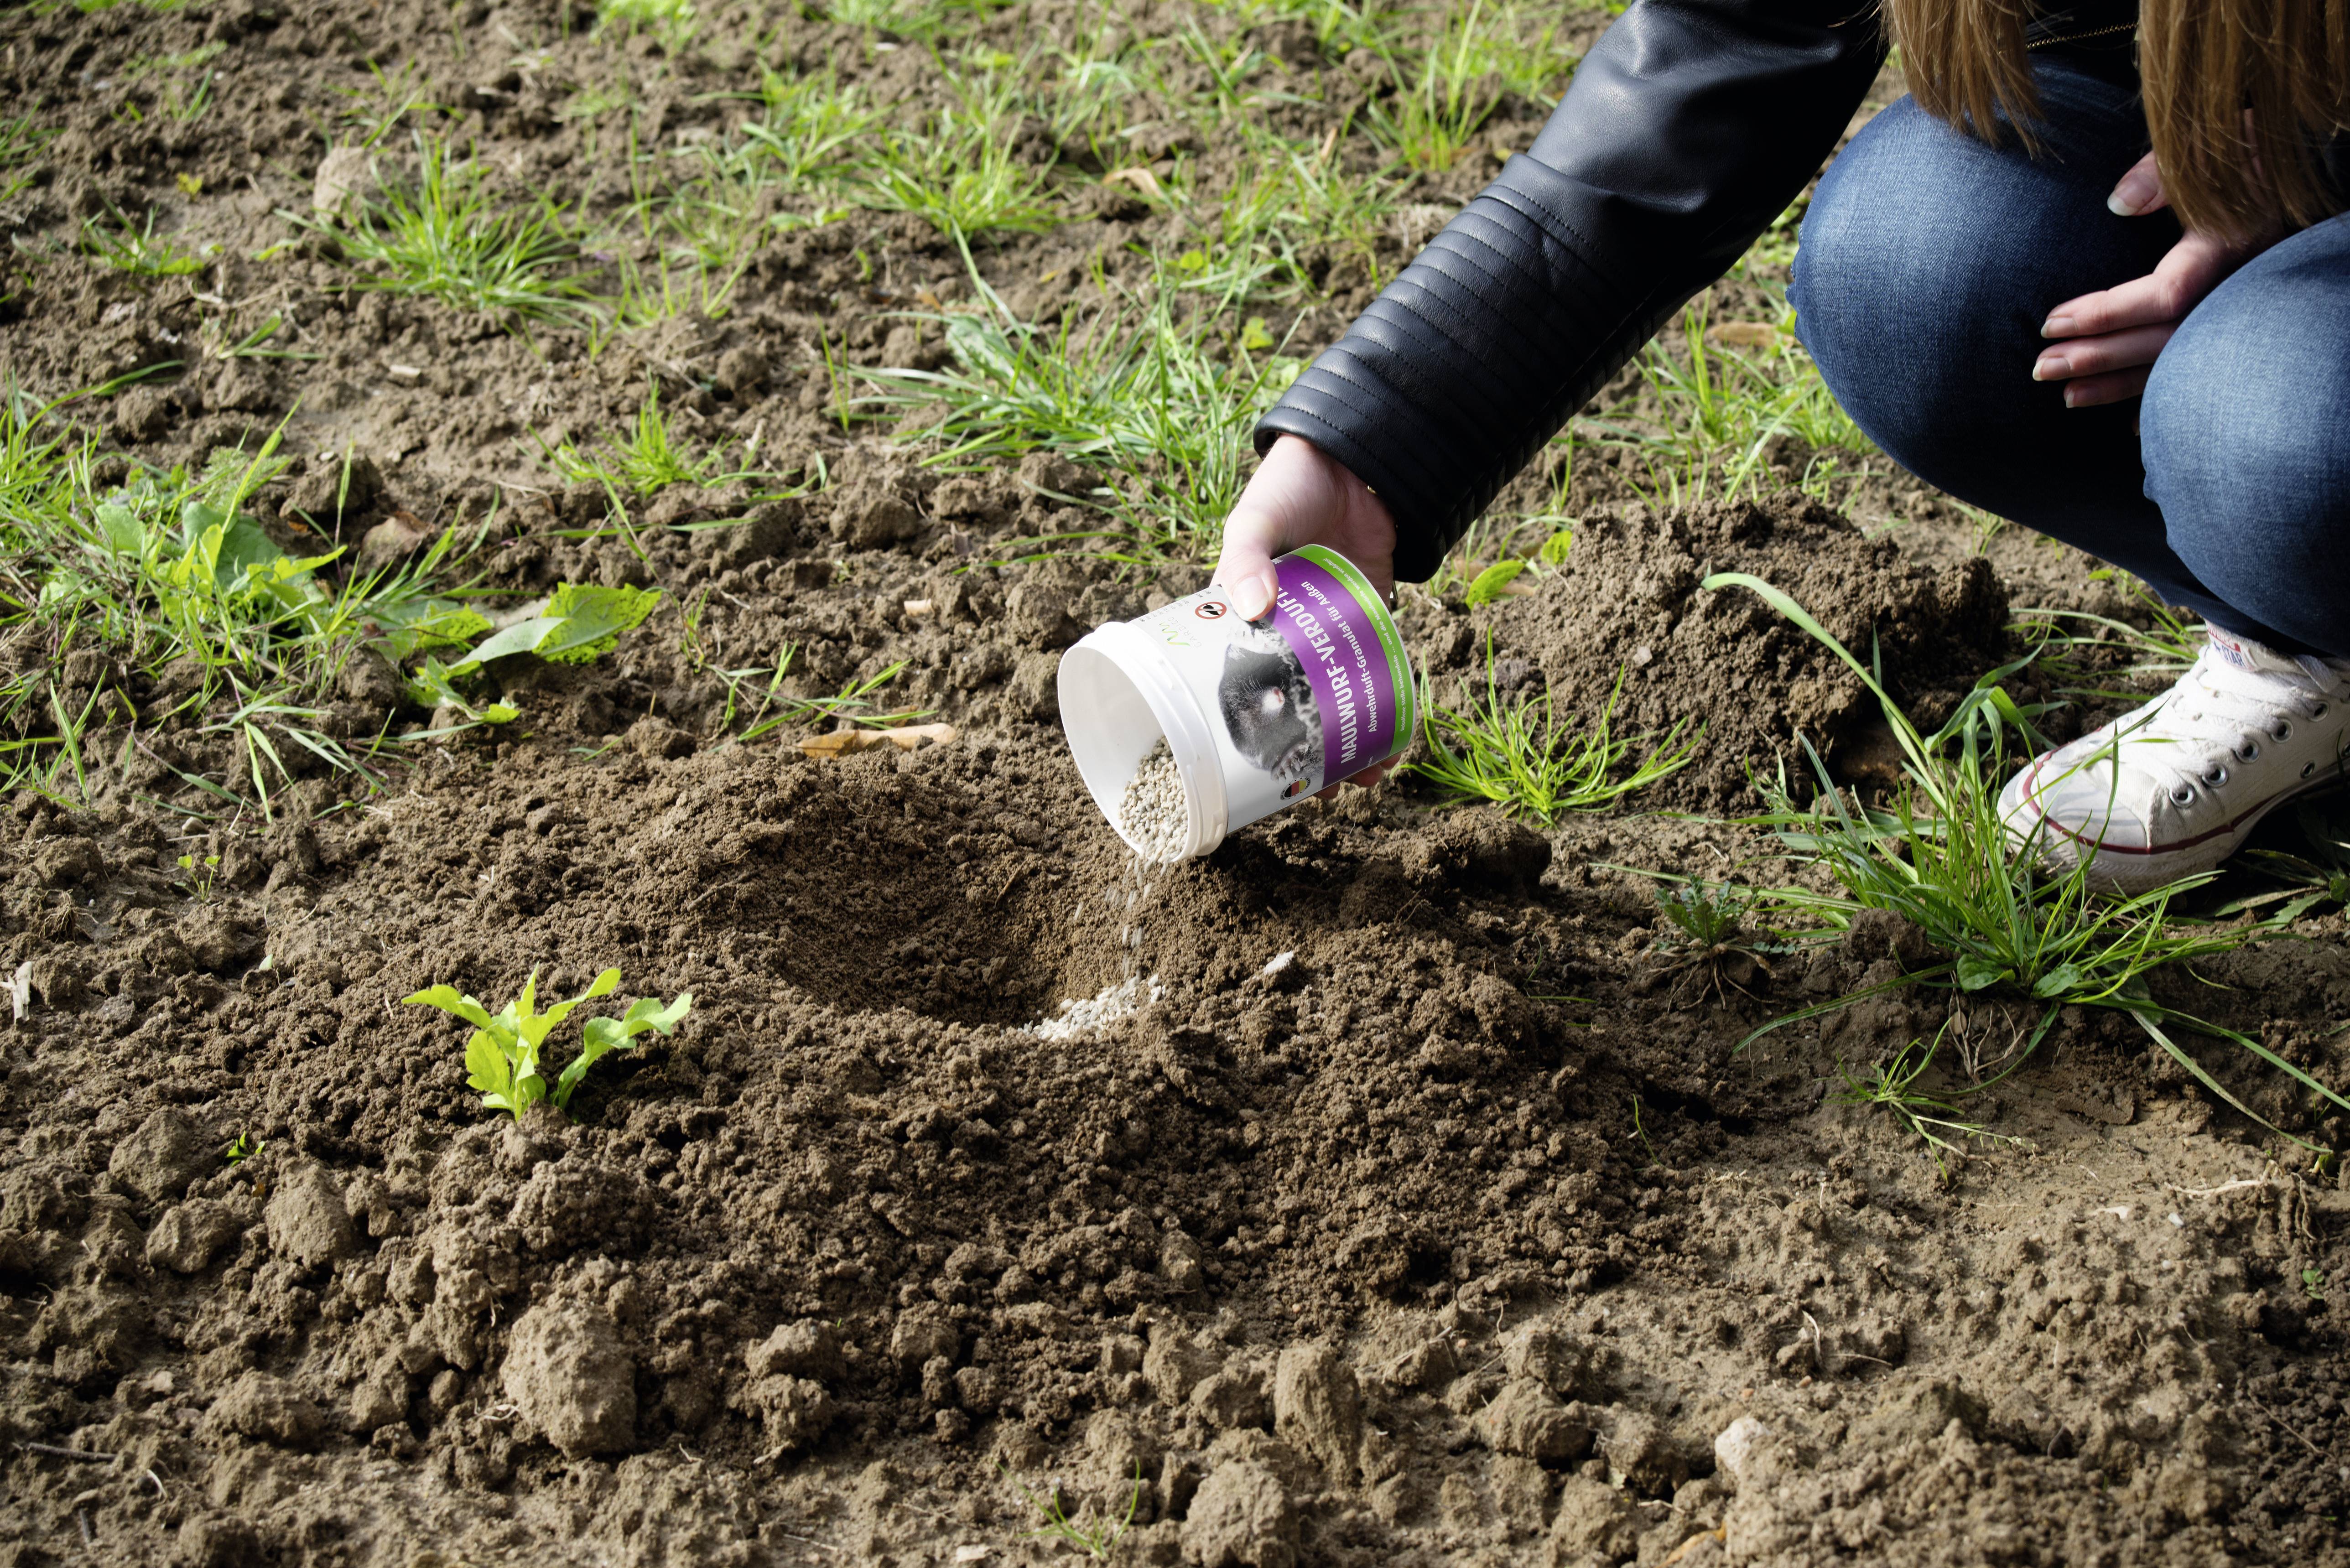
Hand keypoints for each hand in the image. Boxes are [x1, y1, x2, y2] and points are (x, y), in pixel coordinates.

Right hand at [1214, 434, 1399, 792]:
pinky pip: (1378, 666)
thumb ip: (1247, 555)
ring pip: (1337, 694)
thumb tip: (1251, 606)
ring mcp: (1331, 626)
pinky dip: (1386, 700)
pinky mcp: (1372, 613)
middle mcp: (1287, 630)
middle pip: (1291, 701)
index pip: (1236, 682)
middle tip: (1310, 790)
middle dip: (1301, 748)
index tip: (1248, 770)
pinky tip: (1394, 733)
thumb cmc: (1291, 482)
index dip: (1243, 729)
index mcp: (1243, 614)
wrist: (1356, 452)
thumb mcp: (1255, 516)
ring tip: (1358, 778)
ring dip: (1347, 736)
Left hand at [2033, 152, 2277, 407]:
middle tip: (2041, 368)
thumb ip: (2161, 173)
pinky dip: (2164, 396)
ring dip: (2119, 384)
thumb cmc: (2249, 152)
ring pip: (2178, 360)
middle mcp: (2236, 286)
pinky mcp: (2241, 319)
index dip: (2107, 314)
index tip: (2052, 322)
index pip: (2164, 295)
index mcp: (2226, 245)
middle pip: (2163, 338)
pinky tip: (2132, 426)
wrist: (2310, 165)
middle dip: (2099, 358)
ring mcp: (2241, 308)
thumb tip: (2118, 203)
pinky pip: (2200, 367)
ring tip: (2065, 396)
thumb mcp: (2209, 151)